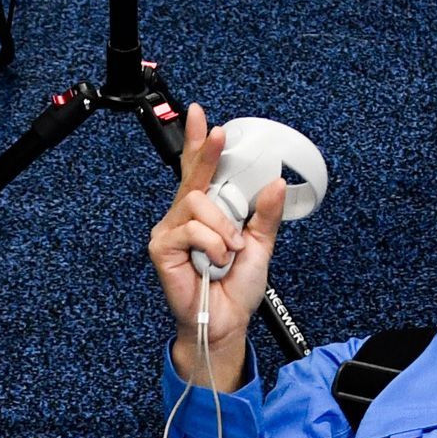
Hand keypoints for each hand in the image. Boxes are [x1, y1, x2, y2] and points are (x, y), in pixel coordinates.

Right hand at [149, 105, 286, 392]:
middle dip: (209, 157)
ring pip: (198, 204)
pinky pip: (191, 229)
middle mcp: (183, 218)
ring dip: (223, 227)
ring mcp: (169, 232)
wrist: (228, 320)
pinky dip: (212, 245)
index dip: (199, 144)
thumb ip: (264, 214)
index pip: (199, 171)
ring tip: (230, 251)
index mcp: (205, 214)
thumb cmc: (236, 287)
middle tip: (218, 136)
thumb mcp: (260, 244)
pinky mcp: (161, 247)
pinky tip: (215, 261)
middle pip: (194, 178)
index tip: (201, 117)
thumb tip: (274, 184)